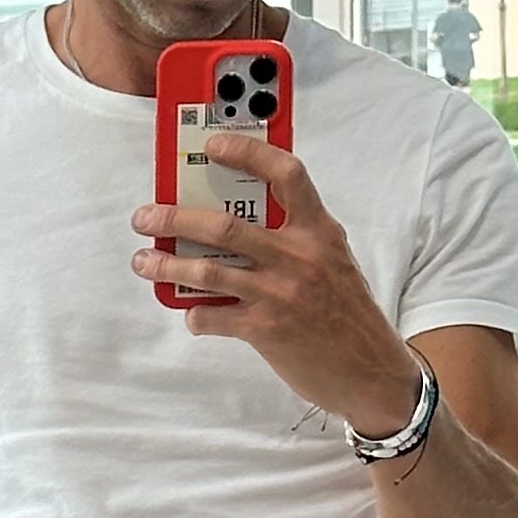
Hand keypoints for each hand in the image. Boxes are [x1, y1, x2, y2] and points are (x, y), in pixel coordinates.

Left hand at [130, 134, 422, 440]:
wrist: (372, 372)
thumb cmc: (347, 312)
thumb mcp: (333, 260)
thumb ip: (297, 235)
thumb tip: (239, 216)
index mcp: (319, 231)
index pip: (286, 174)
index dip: (247, 152)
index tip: (213, 145)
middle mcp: (300, 256)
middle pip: (224, 225)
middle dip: (174, 219)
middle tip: (146, 217)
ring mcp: (281, 294)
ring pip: (208, 270)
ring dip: (167, 265)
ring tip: (144, 262)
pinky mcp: (267, 330)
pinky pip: (214, 316)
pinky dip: (195, 314)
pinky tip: (191, 313)